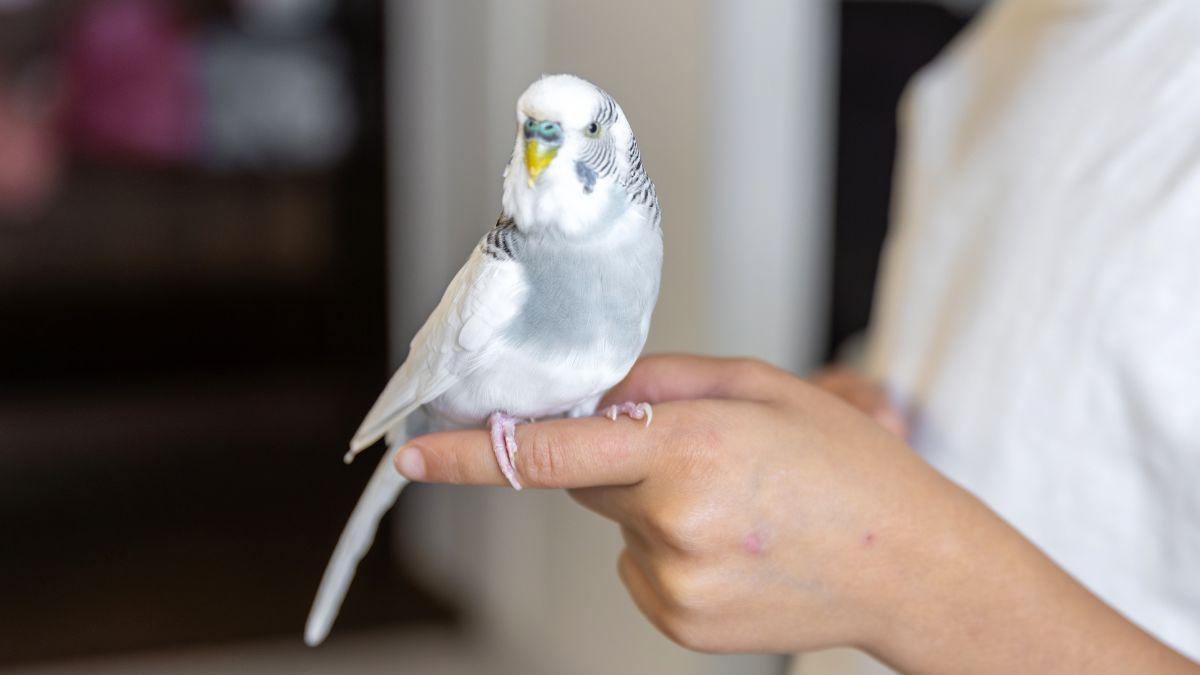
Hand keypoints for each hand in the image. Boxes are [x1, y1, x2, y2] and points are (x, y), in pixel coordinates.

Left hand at [395, 355, 1198, 673]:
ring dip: (651, 507)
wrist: (912, 568)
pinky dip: (668, 550)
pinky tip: (733, 544)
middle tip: (699, 452)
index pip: (549, 451)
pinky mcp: (677, 623)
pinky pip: (639, 570)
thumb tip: (585, 392)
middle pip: (588, 480)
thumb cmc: (850, 469)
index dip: (470, 452)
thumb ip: (660, 381)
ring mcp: (673, 584)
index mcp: (690, 448)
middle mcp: (672, 523)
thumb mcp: (763, 388)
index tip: (411, 452)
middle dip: (619, 458)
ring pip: (617, 528)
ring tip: (739, 507)